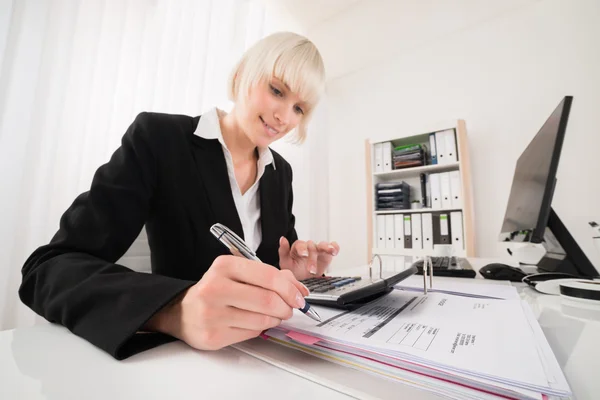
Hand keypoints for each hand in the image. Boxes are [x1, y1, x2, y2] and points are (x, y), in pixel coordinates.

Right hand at [144, 255, 308, 349]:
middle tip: (290, 308)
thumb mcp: (237, 273)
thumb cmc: (215, 289)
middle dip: (287, 306)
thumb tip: (298, 288)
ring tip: (272, 314)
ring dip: (276, 319)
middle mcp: (215, 288)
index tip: (300, 295)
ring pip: (263, 319)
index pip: (268, 276)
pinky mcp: (214, 336)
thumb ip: (269, 276)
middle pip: (268, 300)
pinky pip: (251, 333)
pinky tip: (254, 321)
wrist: (182, 312)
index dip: (290, 288)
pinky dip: (260, 328)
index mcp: (224, 266)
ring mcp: (213, 314)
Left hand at [278, 236, 339, 280]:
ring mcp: (318, 249)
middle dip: (312, 259)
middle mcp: (309, 247)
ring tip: (331, 252)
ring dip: (327, 248)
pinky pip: (333, 247)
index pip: (300, 245)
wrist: (303, 278)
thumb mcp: (285, 262)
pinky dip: (335, 247)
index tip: (303, 254)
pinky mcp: (327, 254)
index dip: (302, 249)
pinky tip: (335, 251)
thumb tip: (282, 239)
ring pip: (323, 245)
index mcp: (298, 247)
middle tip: (311, 270)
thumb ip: (283, 250)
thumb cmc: (294, 268)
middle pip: (312, 247)